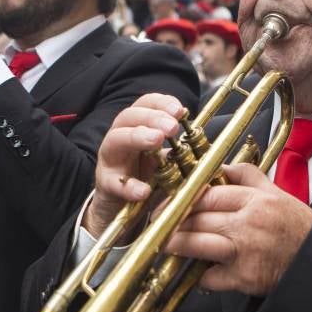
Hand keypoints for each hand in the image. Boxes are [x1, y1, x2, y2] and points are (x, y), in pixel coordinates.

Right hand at [81, 93, 187, 237]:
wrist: (119, 207)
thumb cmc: (144, 178)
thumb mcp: (162, 161)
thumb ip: (178, 152)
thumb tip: (205, 145)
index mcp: (134, 128)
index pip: (144, 105)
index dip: (161, 103)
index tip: (180, 111)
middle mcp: (119, 138)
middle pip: (128, 117)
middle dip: (152, 117)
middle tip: (172, 126)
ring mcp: (110, 160)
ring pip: (115, 140)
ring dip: (137, 136)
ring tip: (157, 140)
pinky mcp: (106, 184)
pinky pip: (114, 183)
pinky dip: (129, 186)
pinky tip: (144, 190)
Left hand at [164, 163, 311, 295]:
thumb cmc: (298, 230)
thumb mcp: (278, 194)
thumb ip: (248, 176)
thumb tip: (222, 166)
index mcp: (256, 200)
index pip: (208, 193)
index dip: (182, 198)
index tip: (169, 201)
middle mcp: (248, 224)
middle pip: (197, 217)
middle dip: (172, 221)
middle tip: (158, 223)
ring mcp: (244, 252)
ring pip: (196, 244)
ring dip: (176, 245)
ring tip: (164, 244)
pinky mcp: (244, 278)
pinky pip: (210, 277)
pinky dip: (201, 276)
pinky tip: (197, 272)